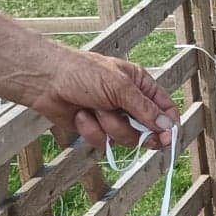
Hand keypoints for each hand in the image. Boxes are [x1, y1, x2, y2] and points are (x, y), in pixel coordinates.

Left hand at [25, 48, 177, 149]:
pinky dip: (92, 131)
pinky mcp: (96, 129)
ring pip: (125, 138)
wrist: (46, 81)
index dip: (168, 125)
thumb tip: (167, 127)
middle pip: (148, 130)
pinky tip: (81, 116)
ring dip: (109, 127)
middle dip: (135, 130)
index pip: (165, 109)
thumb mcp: (119, 88)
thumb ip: (145, 110)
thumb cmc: (83, 74)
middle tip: (131, 130)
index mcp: (140, 86)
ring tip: (94, 110)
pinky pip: (104, 141)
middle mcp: (129, 103)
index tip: (167, 139)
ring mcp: (112, 118)